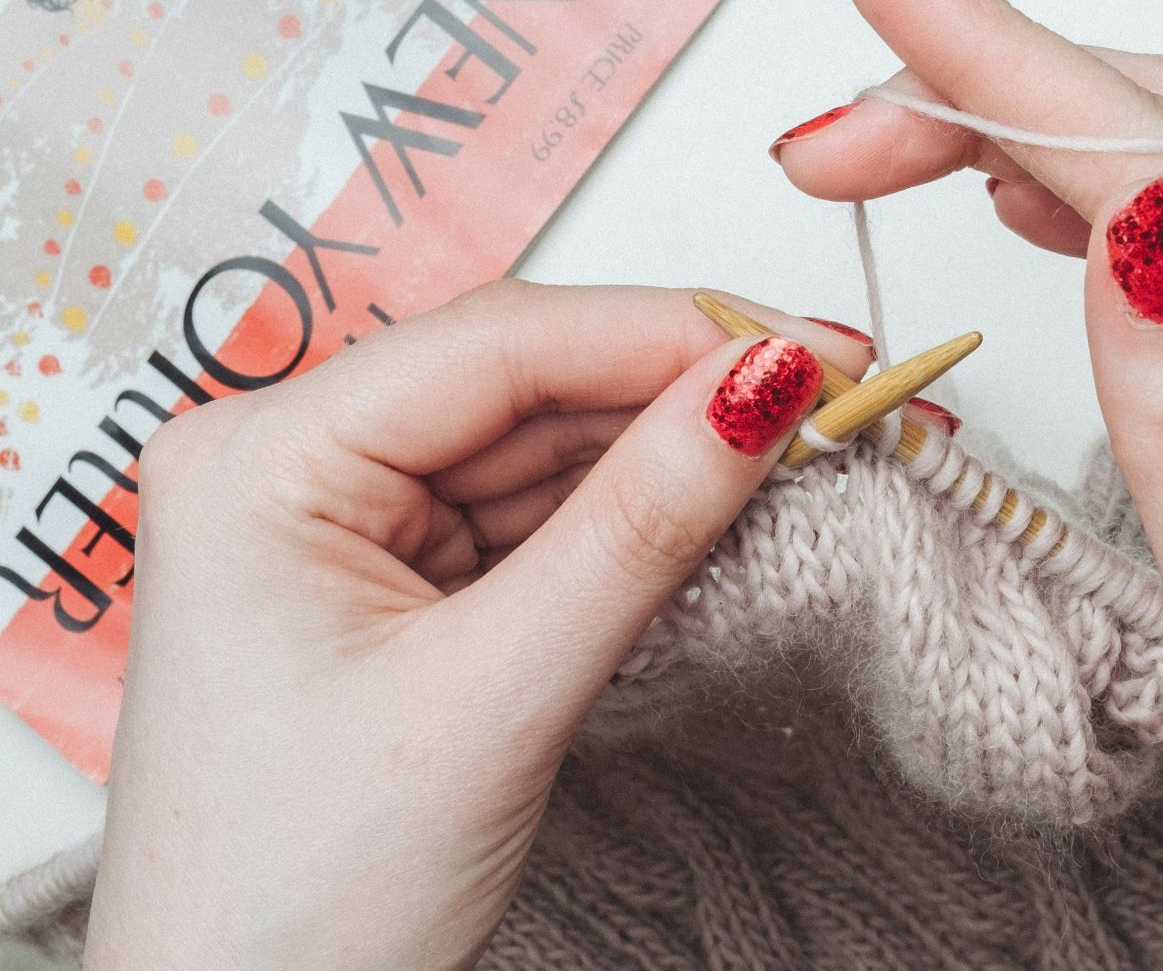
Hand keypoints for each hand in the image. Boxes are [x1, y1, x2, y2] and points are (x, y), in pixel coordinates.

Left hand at [83, 283, 868, 970]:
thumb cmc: (297, 896)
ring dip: (672, 452)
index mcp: (257, 462)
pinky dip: (631, 515)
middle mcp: (290, 468)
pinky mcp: (398, 582)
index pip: (499, 344)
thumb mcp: (494, 697)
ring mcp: (345, 525)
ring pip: (543, 447)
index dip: (672, 333)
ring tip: (804, 446)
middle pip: (528, 383)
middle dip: (687, 389)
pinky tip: (719, 501)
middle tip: (837, 391)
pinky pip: (535, 516)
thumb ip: (636, 530)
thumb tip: (759, 389)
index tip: (812, 348)